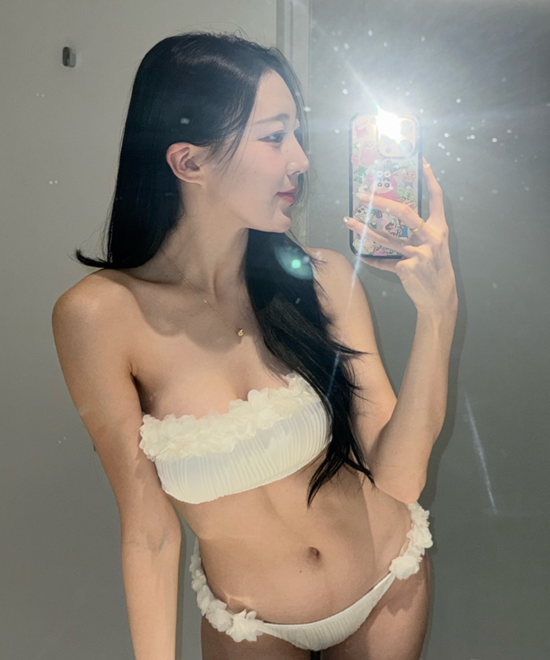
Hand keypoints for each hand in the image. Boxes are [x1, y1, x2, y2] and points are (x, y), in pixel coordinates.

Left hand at [344, 158, 457, 315]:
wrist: (439, 297)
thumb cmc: (435, 269)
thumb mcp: (434, 246)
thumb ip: (420, 232)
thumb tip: (395, 217)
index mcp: (439, 229)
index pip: (437, 198)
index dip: (430, 178)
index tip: (422, 161)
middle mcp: (430, 237)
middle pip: (403, 213)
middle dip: (381, 202)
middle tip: (363, 196)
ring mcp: (419, 252)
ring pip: (386, 238)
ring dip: (364, 230)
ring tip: (348, 222)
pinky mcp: (407, 267)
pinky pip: (384, 262)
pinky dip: (373, 261)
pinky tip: (362, 256)